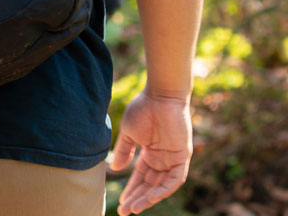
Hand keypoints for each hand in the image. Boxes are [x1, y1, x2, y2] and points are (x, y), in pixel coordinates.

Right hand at [110, 90, 192, 214]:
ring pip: (162, 186)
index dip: (131, 191)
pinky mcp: (183, 157)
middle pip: (150, 185)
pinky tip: (151, 197)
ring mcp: (174, 159)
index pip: (140, 178)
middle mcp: (163, 160)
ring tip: (134, 208)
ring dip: (148, 198)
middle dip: (137, 198)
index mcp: (151, 154)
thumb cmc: (144, 110)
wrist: (160, 96)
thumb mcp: (129, 133)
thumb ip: (124, 151)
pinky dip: (164, 190)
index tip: (120, 204)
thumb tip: (116, 170)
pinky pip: (175, 179)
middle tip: (125, 211)